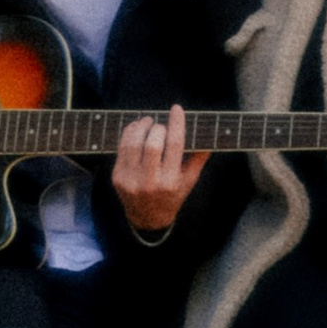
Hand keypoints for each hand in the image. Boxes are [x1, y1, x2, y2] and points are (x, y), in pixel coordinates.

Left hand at [113, 102, 206, 237]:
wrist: (147, 219)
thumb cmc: (172, 196)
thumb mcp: (189, 181)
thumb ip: (198, 158)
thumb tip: (209, 135)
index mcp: (171, 182)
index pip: (175, 146)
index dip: (176, 124)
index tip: (177, 109)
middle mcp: (150, 182)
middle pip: (153, 144)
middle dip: (158, 128)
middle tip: (161, 124)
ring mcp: (131, 180)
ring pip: (133, 144)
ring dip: (141, 127)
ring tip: (148, 121)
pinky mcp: (117, 177)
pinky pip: (121, 149)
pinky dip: (128, 134)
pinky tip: (136, 128)